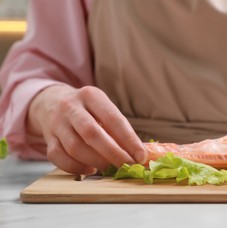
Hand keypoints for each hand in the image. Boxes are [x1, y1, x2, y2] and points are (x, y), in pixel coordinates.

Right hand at [27, 85, 146, 174]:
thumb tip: (138, 152)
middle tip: (127, 165)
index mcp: (91, 95)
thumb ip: (118, 128)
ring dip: (95, 162)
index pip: (113, 118)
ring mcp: (57, 123)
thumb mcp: (103, 109)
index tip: (140, 156)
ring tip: (110, 168)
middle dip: (113, 153)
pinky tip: (90, 170)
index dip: (129, 140)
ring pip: (75, 148)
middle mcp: (71, 107)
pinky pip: (59, 157)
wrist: (51, 102)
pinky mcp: (48, 138)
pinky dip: (76, 167)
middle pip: (92, 133)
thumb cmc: (88, 110)